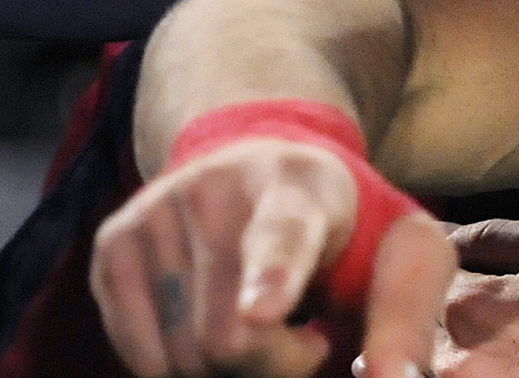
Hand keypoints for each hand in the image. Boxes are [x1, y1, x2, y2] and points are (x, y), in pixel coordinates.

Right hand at [91, 138, 455, 376]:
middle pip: (226, 337)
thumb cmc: (349, 225)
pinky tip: (219, 324)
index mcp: (301, 185)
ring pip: (180, 356)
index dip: (273, 275)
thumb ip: (406, 315)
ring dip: (228, 371)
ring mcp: (156, 212)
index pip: (283, 235)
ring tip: (263, 328)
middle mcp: (216, 188)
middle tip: (307, 342)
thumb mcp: (405, 251)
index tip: (263, 310)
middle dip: (272, 367)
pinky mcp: (112, 243)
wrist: (264, 161)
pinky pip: (140, 357)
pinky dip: (183, 366)